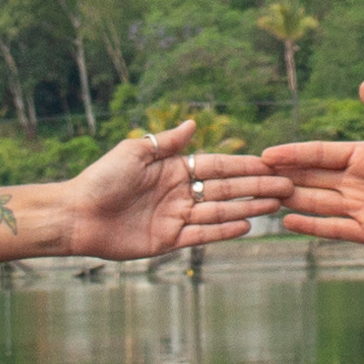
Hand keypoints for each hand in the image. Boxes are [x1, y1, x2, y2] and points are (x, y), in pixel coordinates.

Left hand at [57, 122, 282, 262]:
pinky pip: (202, 235)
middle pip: (226, 190)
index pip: (217, 166)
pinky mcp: (168, 240)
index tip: (271, 164)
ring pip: (220, 212)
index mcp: (174, 169)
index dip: (244, 166)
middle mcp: (180, 193)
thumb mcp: (135, 151)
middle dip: (256, 187)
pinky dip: (224, 231)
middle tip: (287, 187)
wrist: (77, 214)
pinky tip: (247, 225)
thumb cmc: (101, 178)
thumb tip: (195, 123)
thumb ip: (168, 142)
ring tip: (275, 205)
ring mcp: (176, 217)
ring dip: (248, 208)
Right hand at [266, 82, 363, 249]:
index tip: (267, 153)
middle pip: (312, 178)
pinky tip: (289, 223)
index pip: (320, 154)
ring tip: (264, 197)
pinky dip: (313, 226)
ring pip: (318, 203)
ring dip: (293, 200)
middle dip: (284, 176)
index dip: (294, 154)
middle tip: (253, 176)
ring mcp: (362, 208)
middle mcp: (357, 182)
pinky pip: (336, 229)